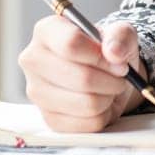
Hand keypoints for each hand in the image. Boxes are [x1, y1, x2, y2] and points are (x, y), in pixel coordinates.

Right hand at [18, 18, 146, 131]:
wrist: (104, 75)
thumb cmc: (106, 50)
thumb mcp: (120, 33)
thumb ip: (120, 36)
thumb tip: (113, 52)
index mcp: (46, 31)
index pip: (71, 43)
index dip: (101, 56)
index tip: (117, 61)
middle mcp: (33, 60)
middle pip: (81, 77)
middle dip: (111, 79)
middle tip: (119, 76)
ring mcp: (37, 92)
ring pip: (87, 103)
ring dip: (109, 97)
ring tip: (109, 87)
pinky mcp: (49, 119)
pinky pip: (88, 123)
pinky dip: (104, 115)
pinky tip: (99, 102)